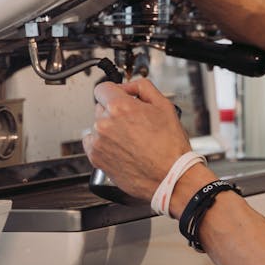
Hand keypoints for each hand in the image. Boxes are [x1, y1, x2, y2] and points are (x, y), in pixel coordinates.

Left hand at [84, 78, 194, 200]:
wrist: (170, 177)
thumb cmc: (170, 147)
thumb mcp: (164, 106)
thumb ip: (143, 88)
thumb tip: (129, 87)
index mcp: (120, 108)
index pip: (102, 88)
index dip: (114, 91)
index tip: (119, 97)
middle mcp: (105, 124)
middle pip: (101, 107)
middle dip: (115, 112)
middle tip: (133, 123)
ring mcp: (99, 142)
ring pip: (98, 127)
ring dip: (110, 129)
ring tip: (130, 139)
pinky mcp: (96, 159)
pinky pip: (93, 144)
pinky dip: (104, 144)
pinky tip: (122, 149)